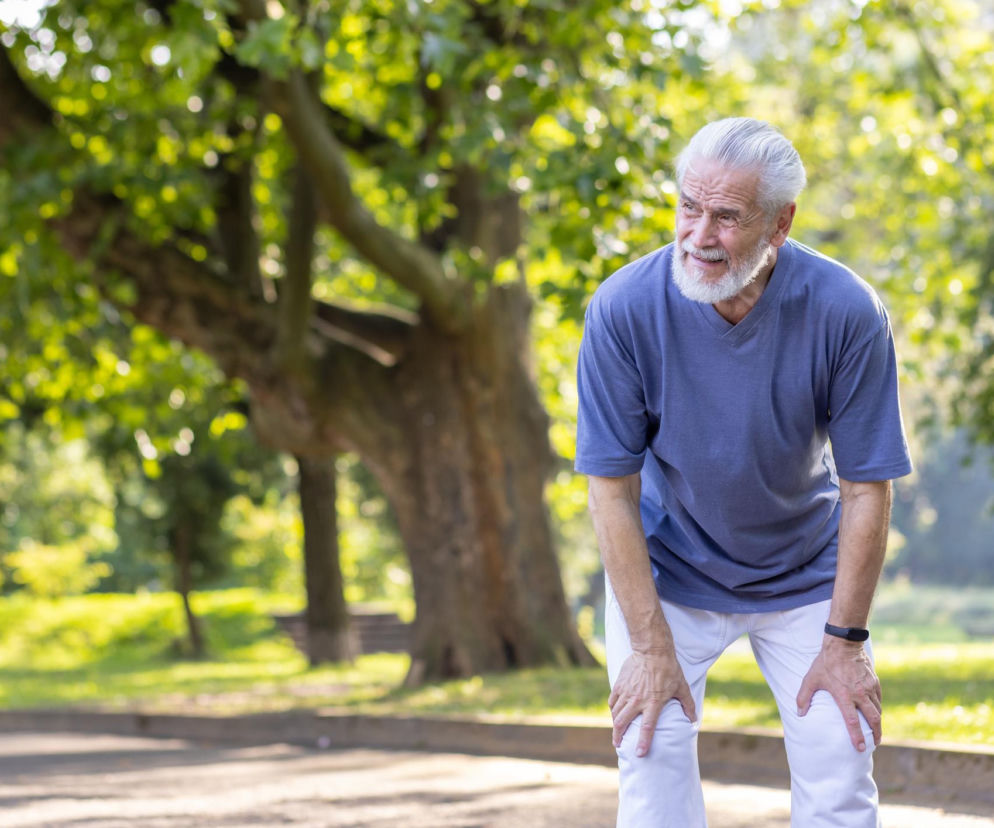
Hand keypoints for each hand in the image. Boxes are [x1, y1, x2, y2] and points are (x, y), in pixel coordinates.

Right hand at [608, 647, 696, 757]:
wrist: (652, 649)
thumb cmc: (669, 669)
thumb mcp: (682, 687)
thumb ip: (688, 705)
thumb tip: (693, 720)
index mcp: (653, 702)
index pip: (647, 727)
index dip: (643, 742)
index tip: (639, 754)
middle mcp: (638, 699)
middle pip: (623, 723)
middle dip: (619, 737)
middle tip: (618, 744)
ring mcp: (627, 692)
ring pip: (616, 713)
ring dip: (615, 724)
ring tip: (616, 731)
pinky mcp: (620, 684)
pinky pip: (613, 701)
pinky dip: (613, 710)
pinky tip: (615, 713)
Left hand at [796, 637, 881, 751]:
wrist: (843, 644)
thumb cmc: (825, 662)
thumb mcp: (811, 679)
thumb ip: (804, 697)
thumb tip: (799, 713)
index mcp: (844, 695)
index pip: (852, 721)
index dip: (857, 737)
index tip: (861, 748)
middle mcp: (860, 693)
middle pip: (873, 719)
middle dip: (875, 734)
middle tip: (874, 743)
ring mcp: (869, 687)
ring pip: (878, 710)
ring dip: (877, 722)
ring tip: (875, 730)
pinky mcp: (875, 681)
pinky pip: (879, 699)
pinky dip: (878, 708)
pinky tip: (875, 711)